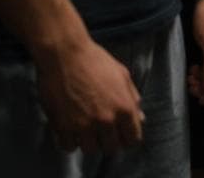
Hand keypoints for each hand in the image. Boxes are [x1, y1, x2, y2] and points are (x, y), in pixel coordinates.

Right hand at [34, 36, 144, 153]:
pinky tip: (71, 129)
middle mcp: (106, 120)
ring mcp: (84, 125)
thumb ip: (132, 98)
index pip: (132, 140)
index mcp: (124, 108)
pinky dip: (70, 141)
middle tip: (102, 131)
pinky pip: (68, 147)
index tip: (121, 134)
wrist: (65, 54)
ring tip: (85, 129)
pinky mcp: (63, 126)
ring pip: (91, 150)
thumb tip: (140, 117)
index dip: (127, 138)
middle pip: (112, 148)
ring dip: (89, 141)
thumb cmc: (95, 61)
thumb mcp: (122, 75)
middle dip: (109, 141)